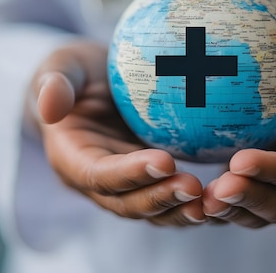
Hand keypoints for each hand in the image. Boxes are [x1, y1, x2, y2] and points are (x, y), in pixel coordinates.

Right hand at [29, 41, 206, 225]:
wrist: (89, 86)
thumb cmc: (76, 71)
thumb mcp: (61, 66)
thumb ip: (54, 83)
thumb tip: (49, 106)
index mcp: (71, 159)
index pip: (98, 174)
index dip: (129, 174)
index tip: (164, 161)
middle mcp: (97, 181)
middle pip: (127, 202)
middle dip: (160, 200)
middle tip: (195, 188)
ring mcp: (125, 184)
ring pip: (152, 208)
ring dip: (180, 208)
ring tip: (214, 200)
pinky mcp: (148, 179)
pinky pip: (169, 193)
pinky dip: (193, 199)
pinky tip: (226, 189)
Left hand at [201, 43, 275, 227]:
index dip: (274, 172)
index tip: (241, 160)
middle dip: (247, 200)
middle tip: (215, 189)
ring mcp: (270, 192)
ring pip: (250, 213)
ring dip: (225, 210)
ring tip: (196, 199)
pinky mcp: (245, 190)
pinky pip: (228, 205)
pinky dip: (207, 205)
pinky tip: (177, 192)